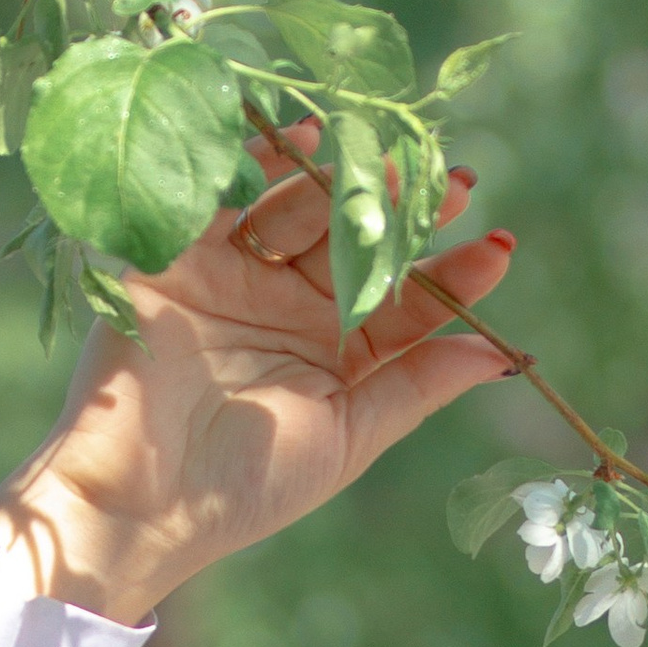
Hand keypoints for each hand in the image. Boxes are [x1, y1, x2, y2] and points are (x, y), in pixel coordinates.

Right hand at [0, 130, 519, 622]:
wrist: (139, 503)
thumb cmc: (247, 486)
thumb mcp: (348, 436)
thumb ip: (418, 385)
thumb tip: (508, 354)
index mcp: (335, 349)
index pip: (403, 297)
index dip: (450, 273)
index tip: (496, 248)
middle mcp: (288, 302)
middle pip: (354, 239)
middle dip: (400, 213)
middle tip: (450, 185)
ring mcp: (232, 271)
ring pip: (297, 209)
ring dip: (342, 183)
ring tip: (383, 168)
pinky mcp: (175, 252)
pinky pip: (221, 194)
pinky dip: (259, 162)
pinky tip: (305, 143)